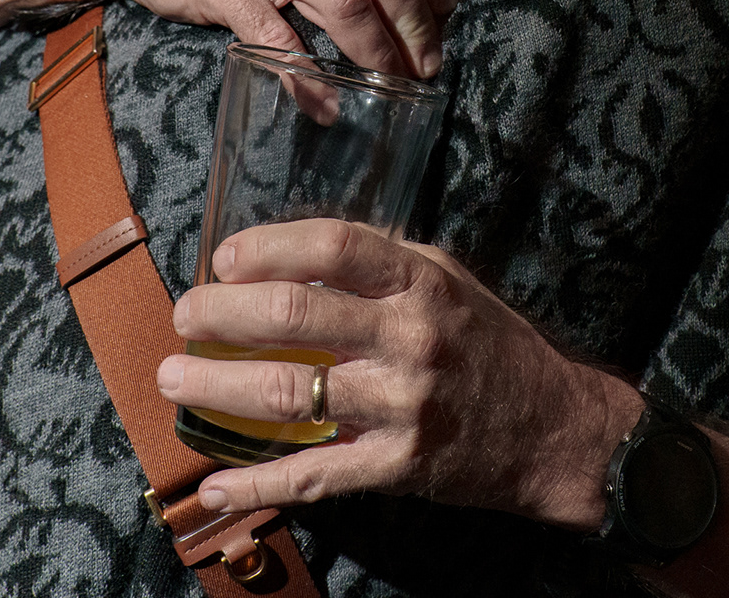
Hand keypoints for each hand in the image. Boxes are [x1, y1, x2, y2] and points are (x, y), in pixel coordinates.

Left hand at [156, 220, 643, 527]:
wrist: (554, 428)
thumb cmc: (486, 342)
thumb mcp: (444, 280)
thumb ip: (377, 263)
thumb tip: (289, 253)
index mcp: (420, 283)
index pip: (334, 246)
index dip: (269, 247)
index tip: (225, 259)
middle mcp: (410, 338)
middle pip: (296, 315)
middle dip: (222, 314)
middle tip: (184, 316)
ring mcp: (402, 405)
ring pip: (290, 393)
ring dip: (219, 385)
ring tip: (175, 378)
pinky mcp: (397, 465)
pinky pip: (314, 475)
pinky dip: (257, 483)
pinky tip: (214, 483)